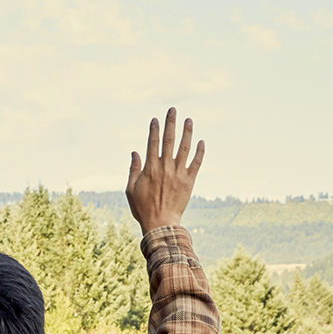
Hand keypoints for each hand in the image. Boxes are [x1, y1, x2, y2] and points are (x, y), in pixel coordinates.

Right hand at [125, 109, 204, 232]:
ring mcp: (178, 173)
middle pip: (169, 140)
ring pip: (184, 148)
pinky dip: (199, 152)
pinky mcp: (189, 181)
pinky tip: (201, 141)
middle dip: (171, 123)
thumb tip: (134, 152)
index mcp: (150, 168)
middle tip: (173, 110)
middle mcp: (165, 167)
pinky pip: (196, 163)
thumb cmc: (143, 208)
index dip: (154, 129)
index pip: (152, 142)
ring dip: (187, 132)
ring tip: (189, 120)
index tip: (156, 119)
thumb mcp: (131, 189)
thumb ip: (133, 169)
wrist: (160, 223)